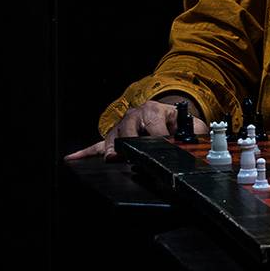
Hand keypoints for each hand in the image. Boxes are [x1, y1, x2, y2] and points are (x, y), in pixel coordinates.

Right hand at [63, 97, 206, 161]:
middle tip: (136, 155)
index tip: (163, 149)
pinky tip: (72, 159)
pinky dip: (84, 153)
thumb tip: (197, 143)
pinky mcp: (113, 138)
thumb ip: (196, 132)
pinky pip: (96, 146)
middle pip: (129, 131)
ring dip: (112, 150)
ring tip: (113, 159)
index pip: (155, 126)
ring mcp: (122, 128)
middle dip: (133, 144)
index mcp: (155, 111)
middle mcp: (135, 116)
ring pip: (113, 139)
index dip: (159, 139)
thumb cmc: (178, 123)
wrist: (167, 116)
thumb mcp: (191, 124)